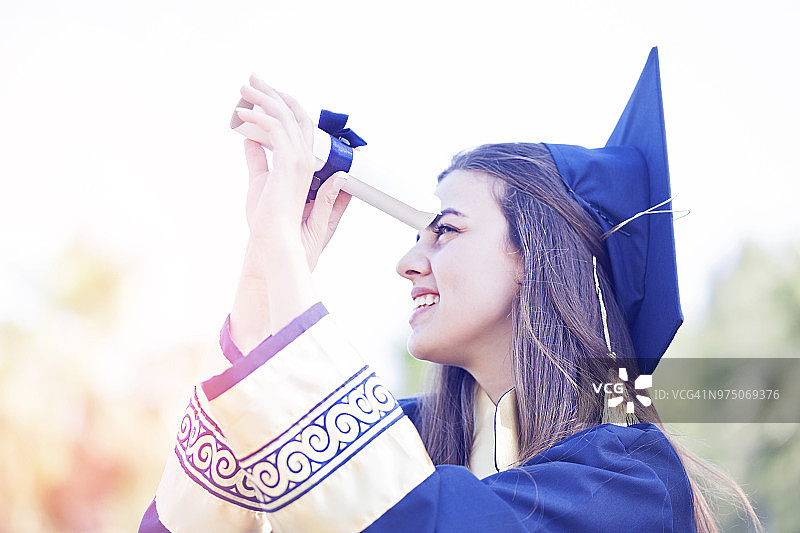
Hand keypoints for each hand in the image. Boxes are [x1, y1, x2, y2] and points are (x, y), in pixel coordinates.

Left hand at [237, 76, 351, 270]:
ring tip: (243, 88)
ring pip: (283, 116)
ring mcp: (301, 160)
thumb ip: (258, 158)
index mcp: (304, 162)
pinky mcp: (290, 163)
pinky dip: (257, 117)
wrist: (276, 242)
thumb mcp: (260, 181)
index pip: (298, 124)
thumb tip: (249, 139)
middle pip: (294, 113)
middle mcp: (307, 157)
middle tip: (254, 78)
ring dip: (262, 98)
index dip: (282, 104)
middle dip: (273, 93)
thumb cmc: (268, 220)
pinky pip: (273, 129)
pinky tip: (241, 113)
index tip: (263, 92)